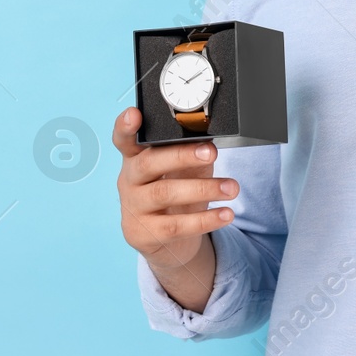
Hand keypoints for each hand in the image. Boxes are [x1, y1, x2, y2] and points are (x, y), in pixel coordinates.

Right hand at [113, 107, 237, 275]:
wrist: (169, 241)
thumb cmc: (176, 195)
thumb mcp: (183, 170)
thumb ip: (191, 153)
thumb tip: (210, 140)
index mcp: (135, 158)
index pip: (124, 139)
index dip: (125, 126)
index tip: (134, 114)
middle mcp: (128, 181)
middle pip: (148, 163)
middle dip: (181, 155)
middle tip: (211, 152)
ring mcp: (133, 208)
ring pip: (164, 194)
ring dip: (204, 188)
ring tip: (231, 188)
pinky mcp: (143, 234)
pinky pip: (175, 226)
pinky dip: (205, 220)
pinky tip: (226, 214)